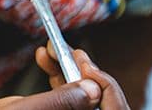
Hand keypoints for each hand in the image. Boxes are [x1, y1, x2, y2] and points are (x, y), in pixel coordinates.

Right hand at [0, 44, 128, 109]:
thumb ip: (62, 102)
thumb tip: (94, 88)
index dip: (105, 85)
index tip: (84, 63)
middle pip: (102, 102)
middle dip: (86, 72)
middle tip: (70, 51)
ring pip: (85, 95)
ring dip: (70, 69)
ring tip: (51, 49)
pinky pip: (69, 96)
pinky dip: (59, 75)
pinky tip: (45, 60)